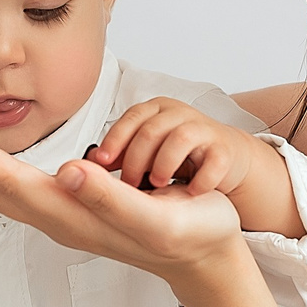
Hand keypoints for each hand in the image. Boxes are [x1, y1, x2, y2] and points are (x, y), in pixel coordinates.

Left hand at [0, 121, 251, 296]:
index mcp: (71, 212)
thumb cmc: (189, 232)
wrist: (207, 259)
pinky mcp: (75, 210)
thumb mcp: (156, 215)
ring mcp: (64, 215)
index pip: (2, 178)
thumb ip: (111, 196)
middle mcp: (58, 215)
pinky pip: (18, 188)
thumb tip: (68, 172)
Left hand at [89, 98, 259, 194]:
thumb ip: (116, 157)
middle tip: (128, 185)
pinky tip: (191, 193)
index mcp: (153, 113)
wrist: (223, 165)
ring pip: (180, 137)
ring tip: (157, 186)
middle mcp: (177, 116)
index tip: (101, 163)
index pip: (130, 118)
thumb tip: (81, 167)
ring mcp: (203, 131)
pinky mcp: (225, 151)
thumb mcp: (142, 157)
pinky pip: (215, 160)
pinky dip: (202, 179)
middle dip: (135, 160)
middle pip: (151, 129)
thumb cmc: (177, 161)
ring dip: (164, 164)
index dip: (114, 140)